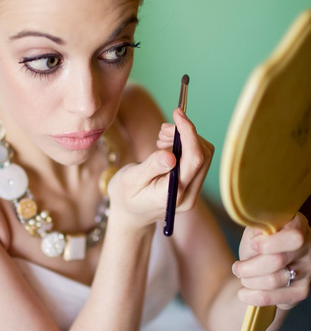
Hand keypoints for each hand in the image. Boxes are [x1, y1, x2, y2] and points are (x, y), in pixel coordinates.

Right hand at [108, 109, 213, 229]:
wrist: (130, 216)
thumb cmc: (125, 197)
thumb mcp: (130, 180)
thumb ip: (151, 167)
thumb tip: (170, 155)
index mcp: (174, 195)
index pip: (194, 159)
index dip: (189, 132)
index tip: (178, 113)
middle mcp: (189, 195)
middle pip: (204, 155)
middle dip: (187, 134)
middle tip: (162, 129)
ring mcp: (192, 191)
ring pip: (203, 155)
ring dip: (185, 138)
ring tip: (160, 139)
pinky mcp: (191, 185)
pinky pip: (197, 159)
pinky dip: (185, 145)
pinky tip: (166, 146)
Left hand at [232, 213, 310, 309]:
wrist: (262, 266)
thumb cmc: (259, 243)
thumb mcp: (256, 230)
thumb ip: (257, 229)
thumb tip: (258, 237)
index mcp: (299, 225)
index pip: (293, 237)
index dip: (269, 244)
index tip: (252, 245)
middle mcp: (309, 248)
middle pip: (277, 261)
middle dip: (249, 267)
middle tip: (237, 267)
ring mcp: (308, 271)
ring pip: (273, 281)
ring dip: (249, 281)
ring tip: (242, 277)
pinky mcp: (302, 291)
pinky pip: (273, 298)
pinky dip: (253, 296)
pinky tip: (244, 292)